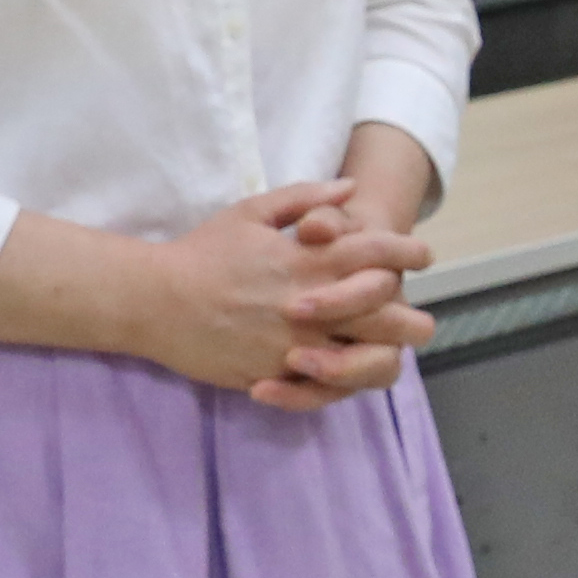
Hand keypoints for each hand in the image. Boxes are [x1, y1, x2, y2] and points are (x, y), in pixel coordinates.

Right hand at [147, 181, 432, 410]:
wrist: (155, 301)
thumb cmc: (203, 253)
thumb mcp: (251, 212)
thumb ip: (305, 198)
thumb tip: (350, 188)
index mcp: (308, 260)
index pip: (379, 254)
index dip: (409, 252)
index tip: (422, 255)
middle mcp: (311, 305)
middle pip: (389, 316)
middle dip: (412, 316)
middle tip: (413, 312)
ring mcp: (296, 345)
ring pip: (368, 361)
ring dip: (385, 354)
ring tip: (387, 348)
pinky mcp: (278, 375)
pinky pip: (327, 390)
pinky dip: (343, 382)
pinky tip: (347, 370)